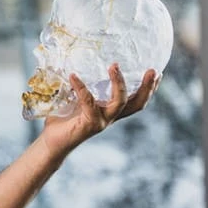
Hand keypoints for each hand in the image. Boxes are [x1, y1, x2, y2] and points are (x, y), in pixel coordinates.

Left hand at [40, 64, 160, 156]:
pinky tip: (73, 76)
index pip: (135, 101)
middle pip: (136, 103)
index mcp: (109, 111)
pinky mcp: (89, 124)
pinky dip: (81, 87)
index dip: (148, 89)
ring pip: (119, 102)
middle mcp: (109, 117)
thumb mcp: (73, 100)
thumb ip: (78, 87)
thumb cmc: (62, 120)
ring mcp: (101, 121)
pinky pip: (88, 102)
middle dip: (147, 87)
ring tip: (114, 66)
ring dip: (118, 83)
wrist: (51, 143)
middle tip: (152, 70)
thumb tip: (73, 64)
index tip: (157, 73)